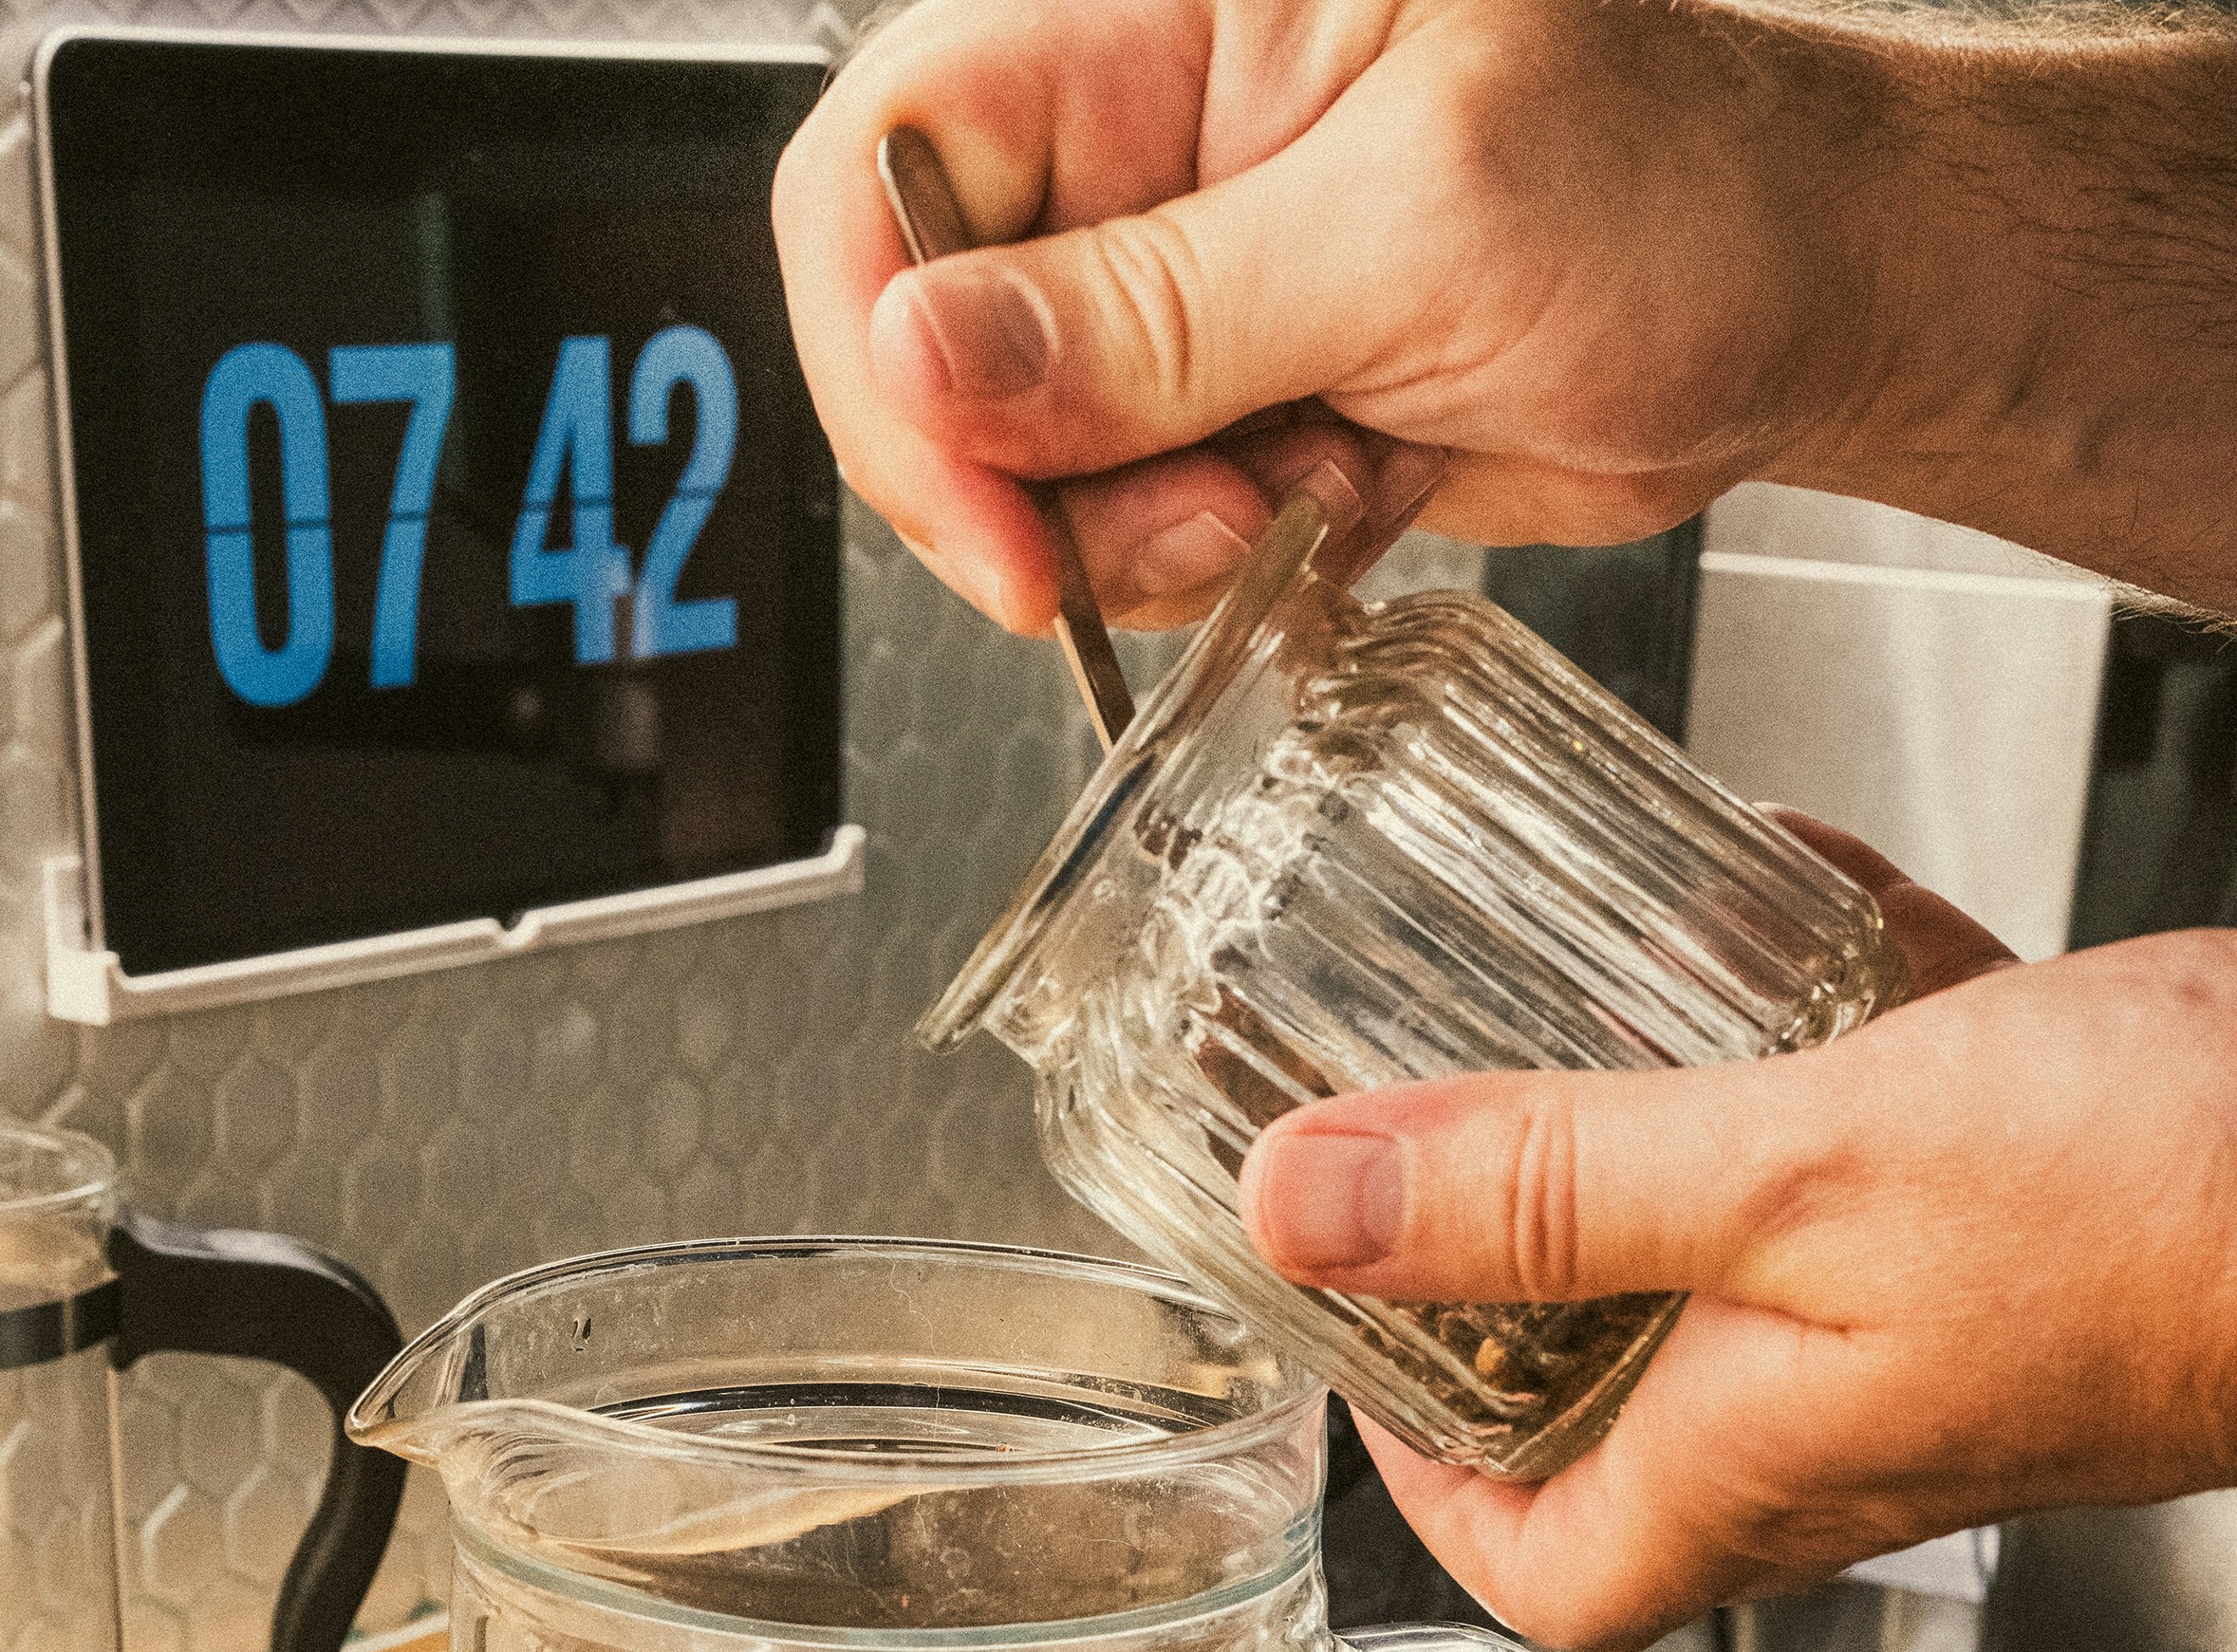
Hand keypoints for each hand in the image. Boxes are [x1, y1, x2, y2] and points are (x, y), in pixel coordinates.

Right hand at [774, 0, 1893, 630]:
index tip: (995, 523)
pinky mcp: (1219, 397)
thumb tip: (922, 357)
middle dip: (1049, 485)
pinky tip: (1346, 488)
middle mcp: (1140, 148)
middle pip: (934, 347)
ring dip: (1160, 535)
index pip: (886, 167)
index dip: (892, 362)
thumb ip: (1157, 309)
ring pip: (1028, 466)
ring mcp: (1174, 286)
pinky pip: (1128, 525)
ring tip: (1319, 477)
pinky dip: (1224, 557)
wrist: (1806, 305)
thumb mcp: (1417, 232)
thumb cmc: (1685, 189)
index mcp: (1157, 16)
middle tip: (1212, 512)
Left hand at [1238, 825, 2236, 1651]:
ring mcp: (1944, 1318)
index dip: (1427, 1495)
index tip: (1361, 1369)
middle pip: (1618, 1399)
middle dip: (1513, 1283)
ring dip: (1652, 1139)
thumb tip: (1304, 1206)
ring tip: (1568, 1011)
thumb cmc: (2180, 1217)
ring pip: (1742, 1251)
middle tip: (1432, 1155)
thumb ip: (1542, 1188)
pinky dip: (1814, 1033)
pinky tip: (1785, 902)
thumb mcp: (1790, 1180)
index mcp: (1760, 1456)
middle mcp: (1843, 1413)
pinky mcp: (2032, 1214)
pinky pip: (1880, 1133)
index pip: (1544, 1564)